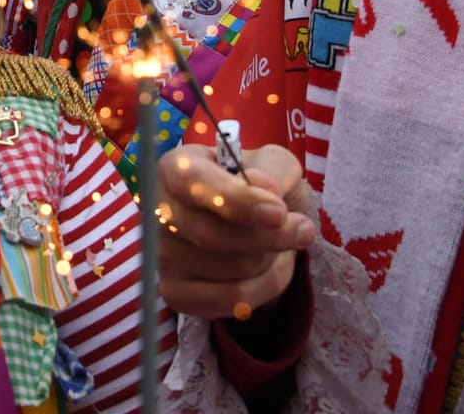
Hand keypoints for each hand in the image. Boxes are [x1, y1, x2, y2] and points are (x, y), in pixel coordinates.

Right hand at [156, 143, 315, 320]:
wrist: (257, 228)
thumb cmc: (260, 187)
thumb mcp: (276, 164)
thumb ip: (272, 170)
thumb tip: (264, 190)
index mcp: (176, 167)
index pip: (193, 183)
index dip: (236, 200)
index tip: (278, 212)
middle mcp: (160, 210)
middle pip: (211, 234)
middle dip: (269, 236)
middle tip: (303, 230)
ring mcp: (163, 255)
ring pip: (230, 269)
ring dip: (270, 259)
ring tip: (278, 246)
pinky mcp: (175, 293)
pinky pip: (231, 300)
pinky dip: (264, 287)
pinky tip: (268, 271)